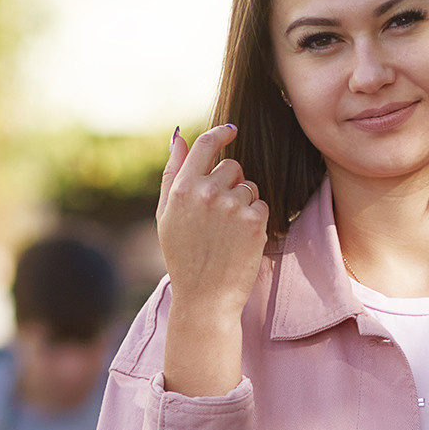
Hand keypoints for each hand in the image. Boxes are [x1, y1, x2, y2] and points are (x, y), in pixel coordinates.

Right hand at [157, 125, 268, 396]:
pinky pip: (261, 205)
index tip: (231, 132)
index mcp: (182, 188)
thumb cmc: (183, 255)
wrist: (204, 297)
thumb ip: (173, 172)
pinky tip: (240, 240)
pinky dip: (255, 220)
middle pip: (233, 166)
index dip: (221, 134)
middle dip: (231, 183)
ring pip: (250, 186)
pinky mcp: (254, 221)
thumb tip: (178, 135)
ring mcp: (232, 206)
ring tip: (228, 232)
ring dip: (244, 203)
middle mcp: (207, 192)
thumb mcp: (167, 214)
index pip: (206, 145)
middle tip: (219, 215)